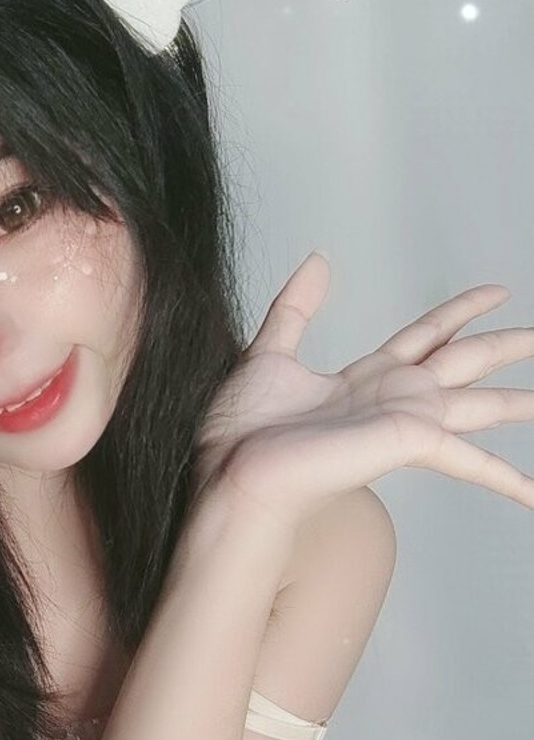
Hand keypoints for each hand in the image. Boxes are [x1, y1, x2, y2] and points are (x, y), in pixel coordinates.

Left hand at [192, 252, 533, 529]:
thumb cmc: (243, 433)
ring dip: (522, 403)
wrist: (234, 474)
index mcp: (367, 377)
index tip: (496, 292)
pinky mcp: (408, 442)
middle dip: (507, 345)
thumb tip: (318, 259)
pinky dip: (508, 479)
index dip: (462, 311)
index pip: (428, 334)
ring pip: (482, 403)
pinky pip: (471, 461)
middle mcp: (394, 399)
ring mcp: (406, 421)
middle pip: (467, 361)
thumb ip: (296, 307)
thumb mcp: (267, 353)